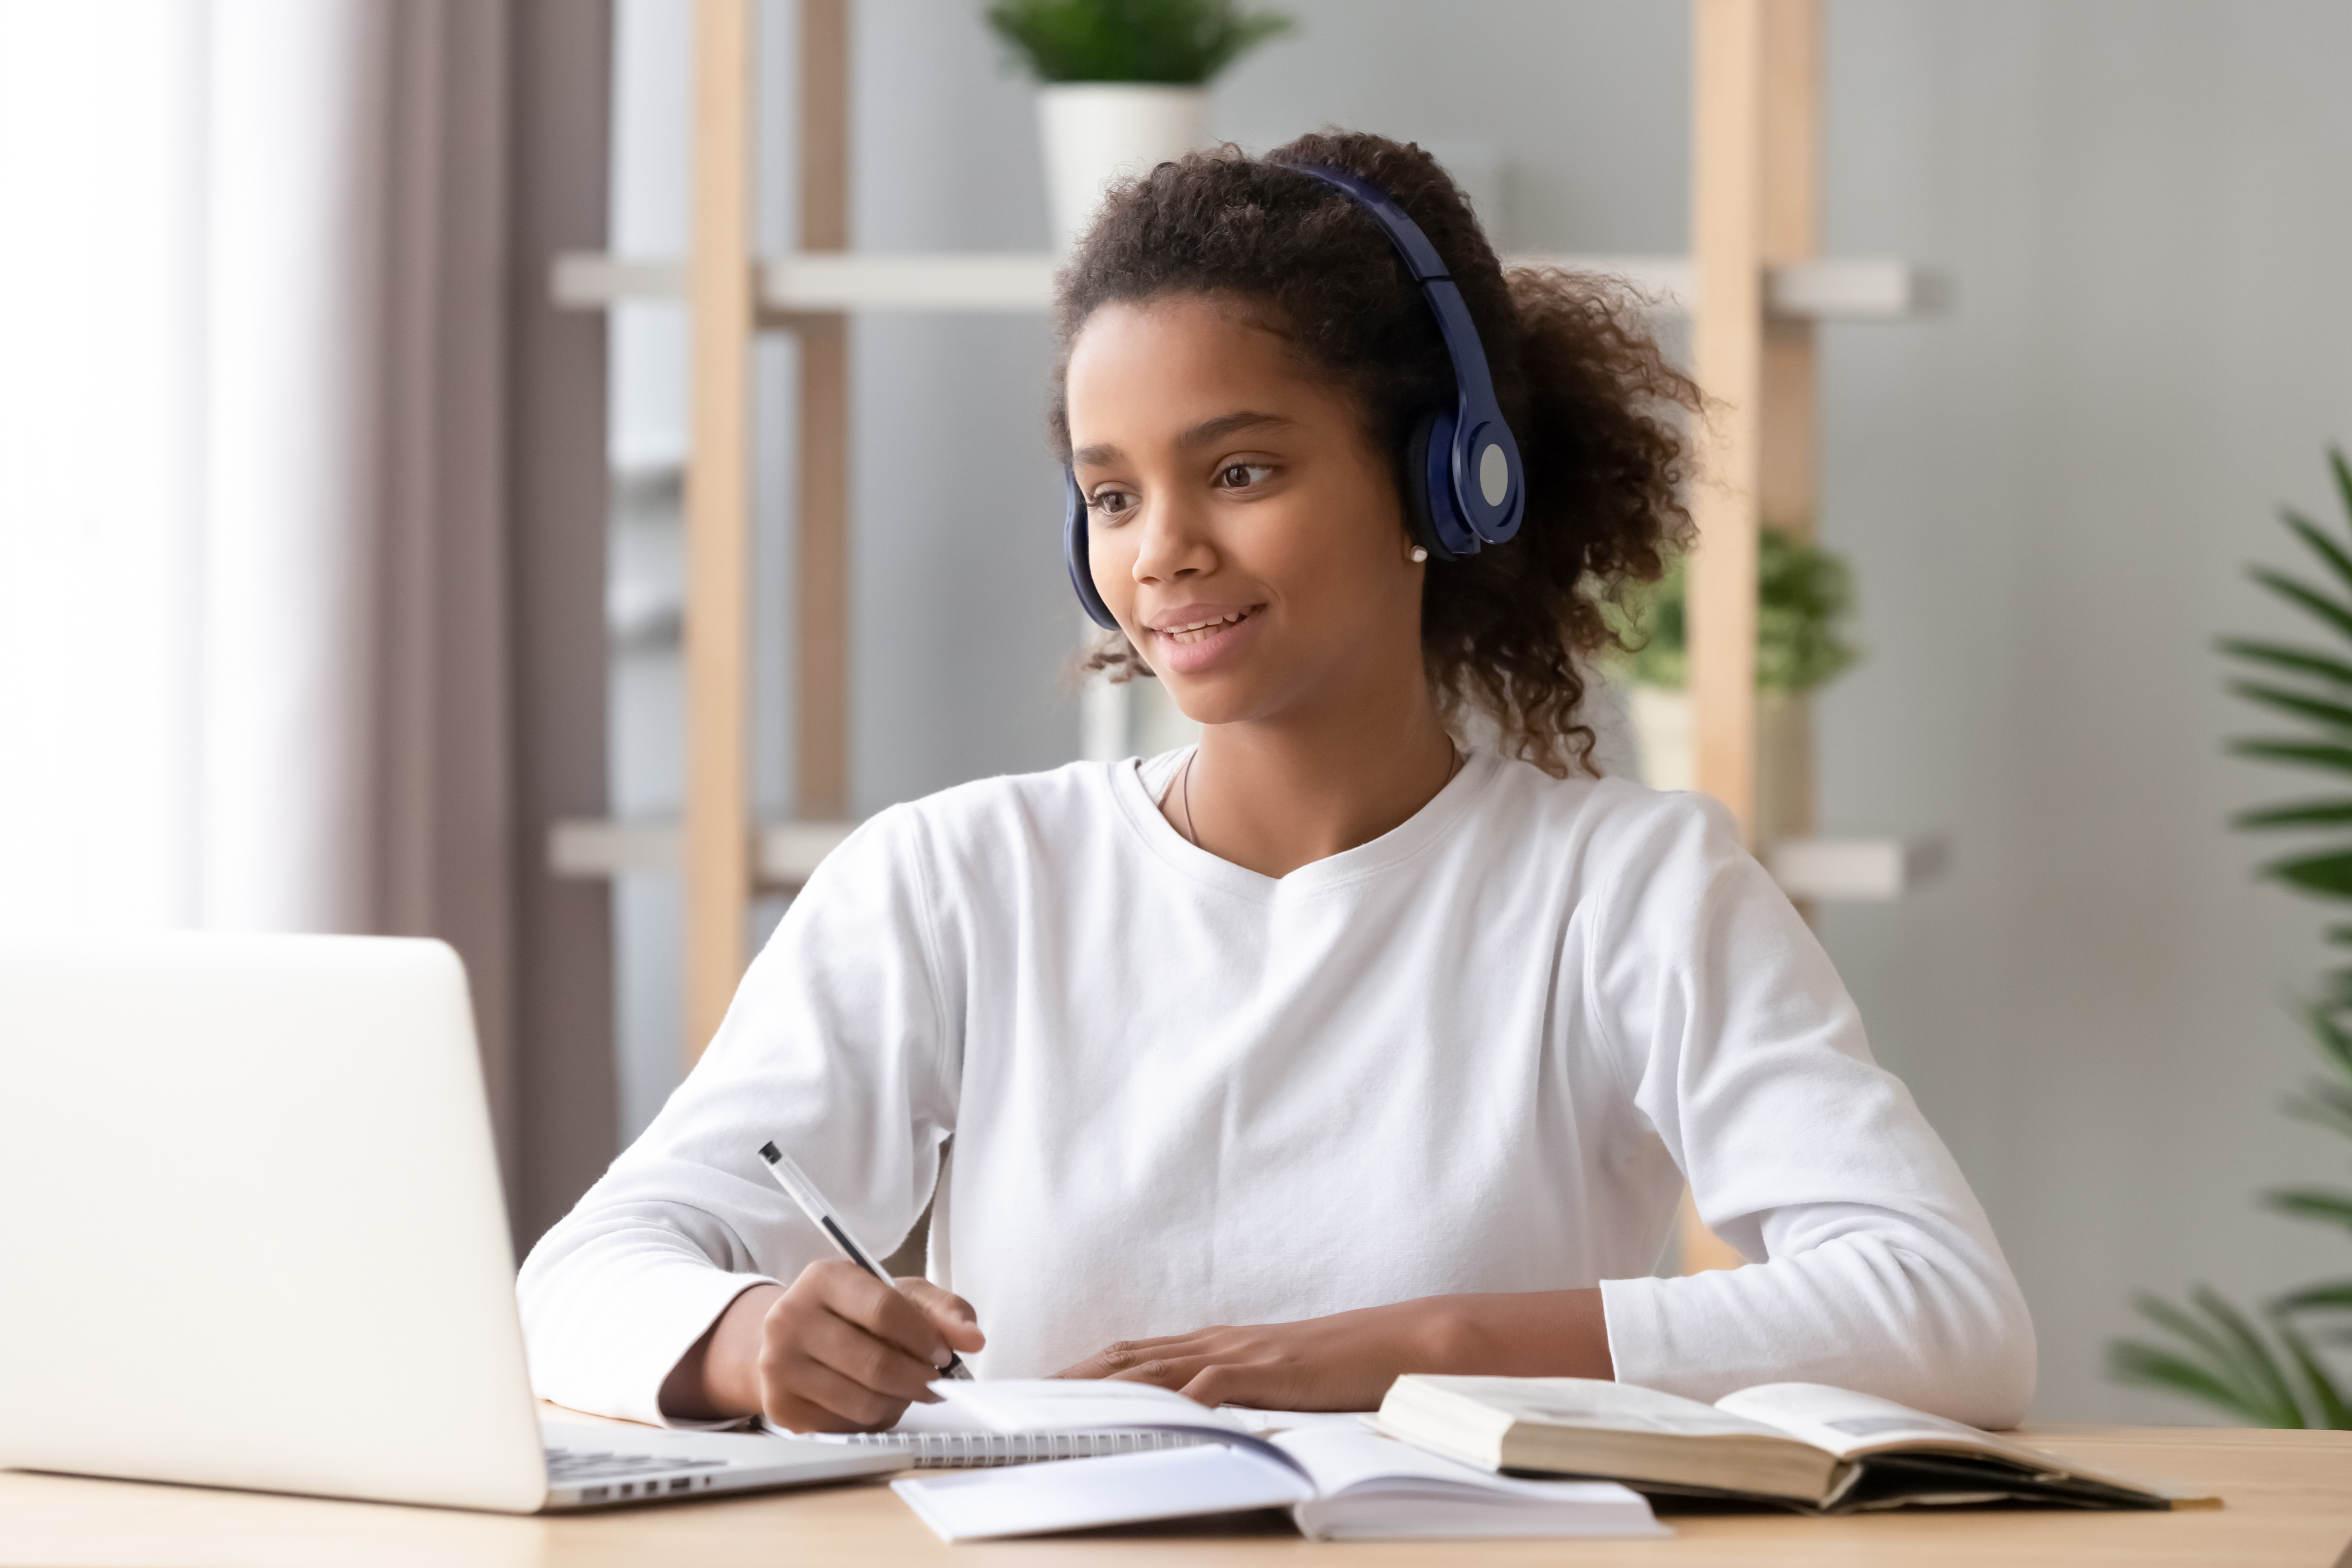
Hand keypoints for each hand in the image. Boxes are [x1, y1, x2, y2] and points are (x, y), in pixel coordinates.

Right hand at [660, 1262, 984, 1431]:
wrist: (792, 1338)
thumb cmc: (853, 1314)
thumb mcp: (900, 1295)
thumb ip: (942, 1310)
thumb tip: (973, 1338)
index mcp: (824, 1279)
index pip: (885, 1310)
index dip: (924, 1338)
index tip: (944, 1354)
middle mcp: (791, 1319)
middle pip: (876, 1363)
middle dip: (919, 1379)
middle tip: (936, 1382)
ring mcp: (779, 1365)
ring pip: (863, 1402)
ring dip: (899, 1403)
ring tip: (904, 1390)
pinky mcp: (780, 1407)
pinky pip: (845, 1427)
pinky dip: (871, 1420)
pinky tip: (872, 1401)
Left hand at [1053, 1289, 1610, 1409]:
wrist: (1399, 1344)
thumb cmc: (1337, 1370)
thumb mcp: (1271, 1384)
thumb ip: (1228, 1395)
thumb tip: (1187, 1418)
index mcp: (1214, 1347)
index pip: (1129, 1358)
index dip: (1077, 1372)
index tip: (1032, 1391)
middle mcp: (1215, 1344)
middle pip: (1123, 1359)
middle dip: (1066, 1380)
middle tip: (1016, 1402)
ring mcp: (1240, 1355)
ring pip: (1151, 1368)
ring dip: (1097, 1387)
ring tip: (1050, 1408)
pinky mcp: (1266, 1373)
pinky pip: (1207, 1387)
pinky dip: (1169, 1400)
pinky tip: (1139, 1414)